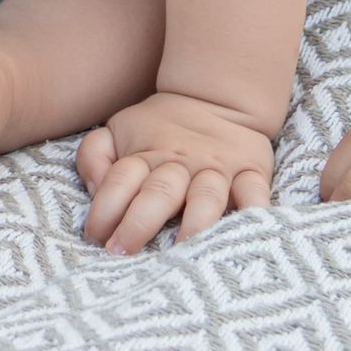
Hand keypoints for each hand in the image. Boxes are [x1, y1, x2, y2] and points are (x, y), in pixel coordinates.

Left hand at [77, 91, 274, 252]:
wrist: (216, 98)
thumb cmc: (159, 129)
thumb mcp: (118, 130)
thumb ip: (95, 155)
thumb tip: (95, 188)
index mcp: (145, 155)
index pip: (120, 180)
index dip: (105, 209)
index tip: (96, 237)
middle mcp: (180, 164)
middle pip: (159, 192)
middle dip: (139, 223)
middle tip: (122, 252)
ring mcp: (217, 170)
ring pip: (207, 197)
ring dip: (195, 224)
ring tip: (183, 250)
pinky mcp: (251, 173)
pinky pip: (255, 193)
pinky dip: (254, 212)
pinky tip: (246, 232)